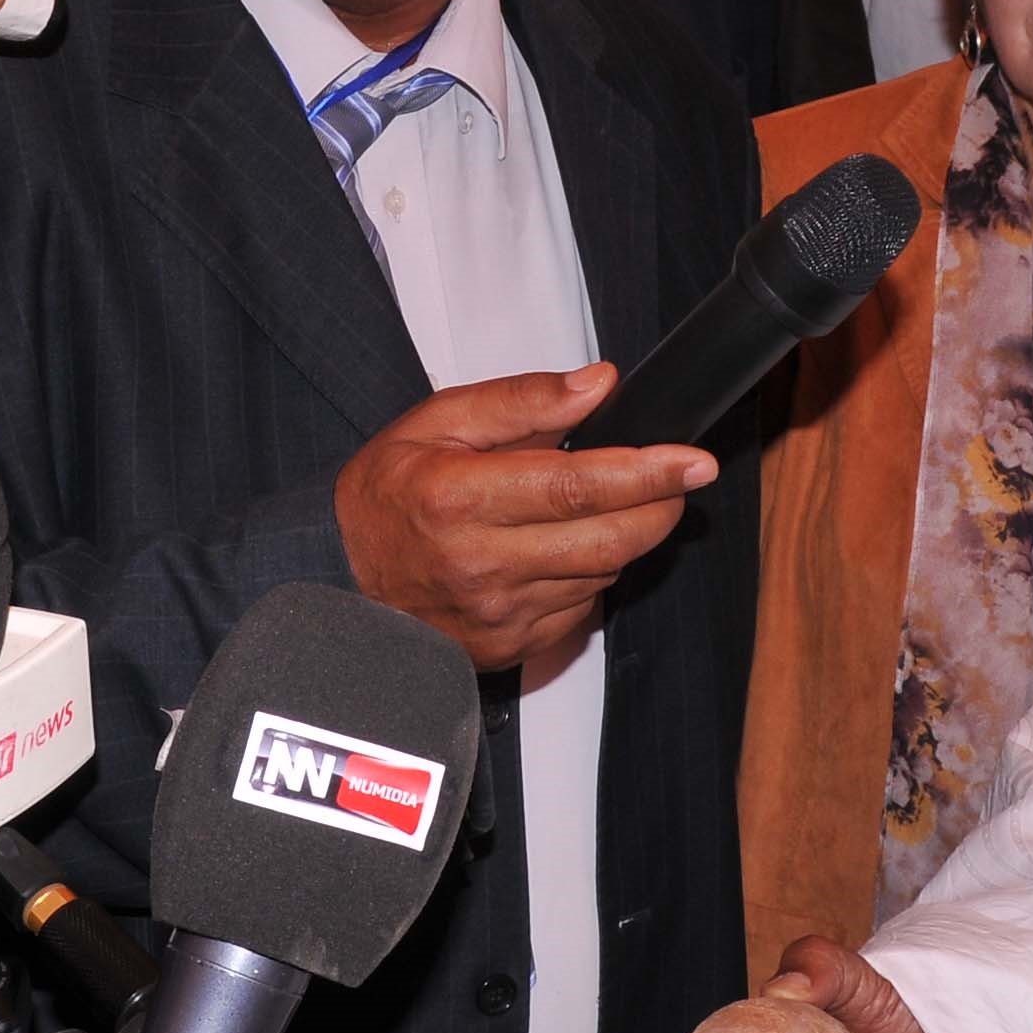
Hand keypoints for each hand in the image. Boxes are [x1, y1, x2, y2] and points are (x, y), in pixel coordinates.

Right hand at [333, 364, 714, 671]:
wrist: (340, 580)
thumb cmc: (385, 497)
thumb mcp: (436, 423)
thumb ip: (520, 401)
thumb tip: (598, 385)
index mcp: (457, 499)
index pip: (577, 486)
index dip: (647, 473)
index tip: (692, 460)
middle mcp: (480, 564)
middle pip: (607, 539)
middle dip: (658, 507)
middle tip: (677, 478)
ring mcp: (497, 614)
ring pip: (602, 574)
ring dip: (623, 537)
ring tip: (604, 504)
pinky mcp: (509, 647)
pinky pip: (581, 608)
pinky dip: (591, 573)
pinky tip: (565, 548)